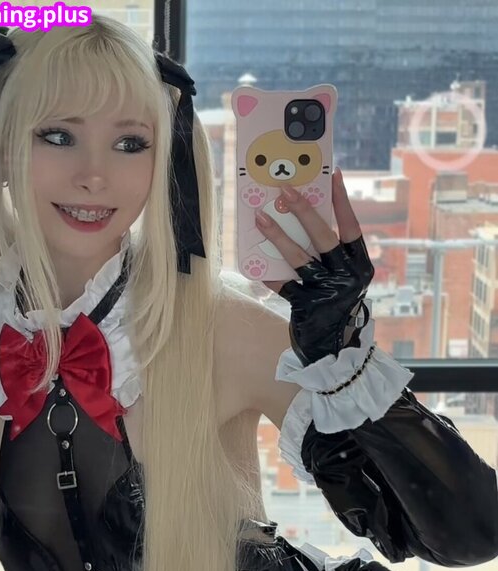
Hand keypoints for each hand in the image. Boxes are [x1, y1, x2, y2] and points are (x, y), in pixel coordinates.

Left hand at [255, 168, 373, 365]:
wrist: (333, 349)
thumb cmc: (335, 306)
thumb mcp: (342, 279)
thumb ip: (330, 256)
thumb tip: (303, 218)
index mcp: (361, 266)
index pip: (352, 228)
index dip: (343, 202)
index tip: (335, 175)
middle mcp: (348, 278)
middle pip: (324, 237)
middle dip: (304, 211)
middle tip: (286, 189)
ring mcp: (328, 293)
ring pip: (300, 257)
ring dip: (278, 236)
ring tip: (260, 218)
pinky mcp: (307, 307)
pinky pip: (283, 285)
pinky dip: (270, 274)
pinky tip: (256, 264)